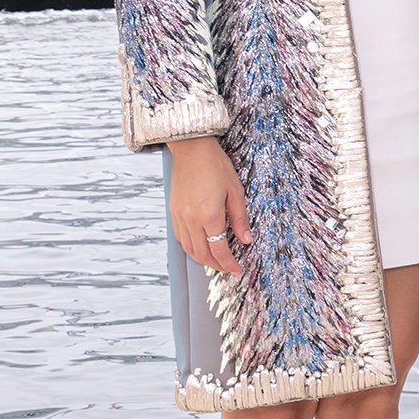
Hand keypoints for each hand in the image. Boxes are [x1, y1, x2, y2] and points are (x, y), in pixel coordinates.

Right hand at [166, 137, 251, 273]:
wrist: (191, 149)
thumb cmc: (216, 166)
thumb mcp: (236, 191)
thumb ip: (240, 218)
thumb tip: (246, 240)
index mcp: (209, 215)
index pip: (219, 250)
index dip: (229, 263)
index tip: (237, 269)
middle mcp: (191, 219)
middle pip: (202, 254)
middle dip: (216, 266)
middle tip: (228, 269)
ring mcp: (179, 217)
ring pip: (189, 249)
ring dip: (202, 260)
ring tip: (217, 262)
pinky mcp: (173, 212)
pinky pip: (180, 238)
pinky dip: (191, 248)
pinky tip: (201, 247)